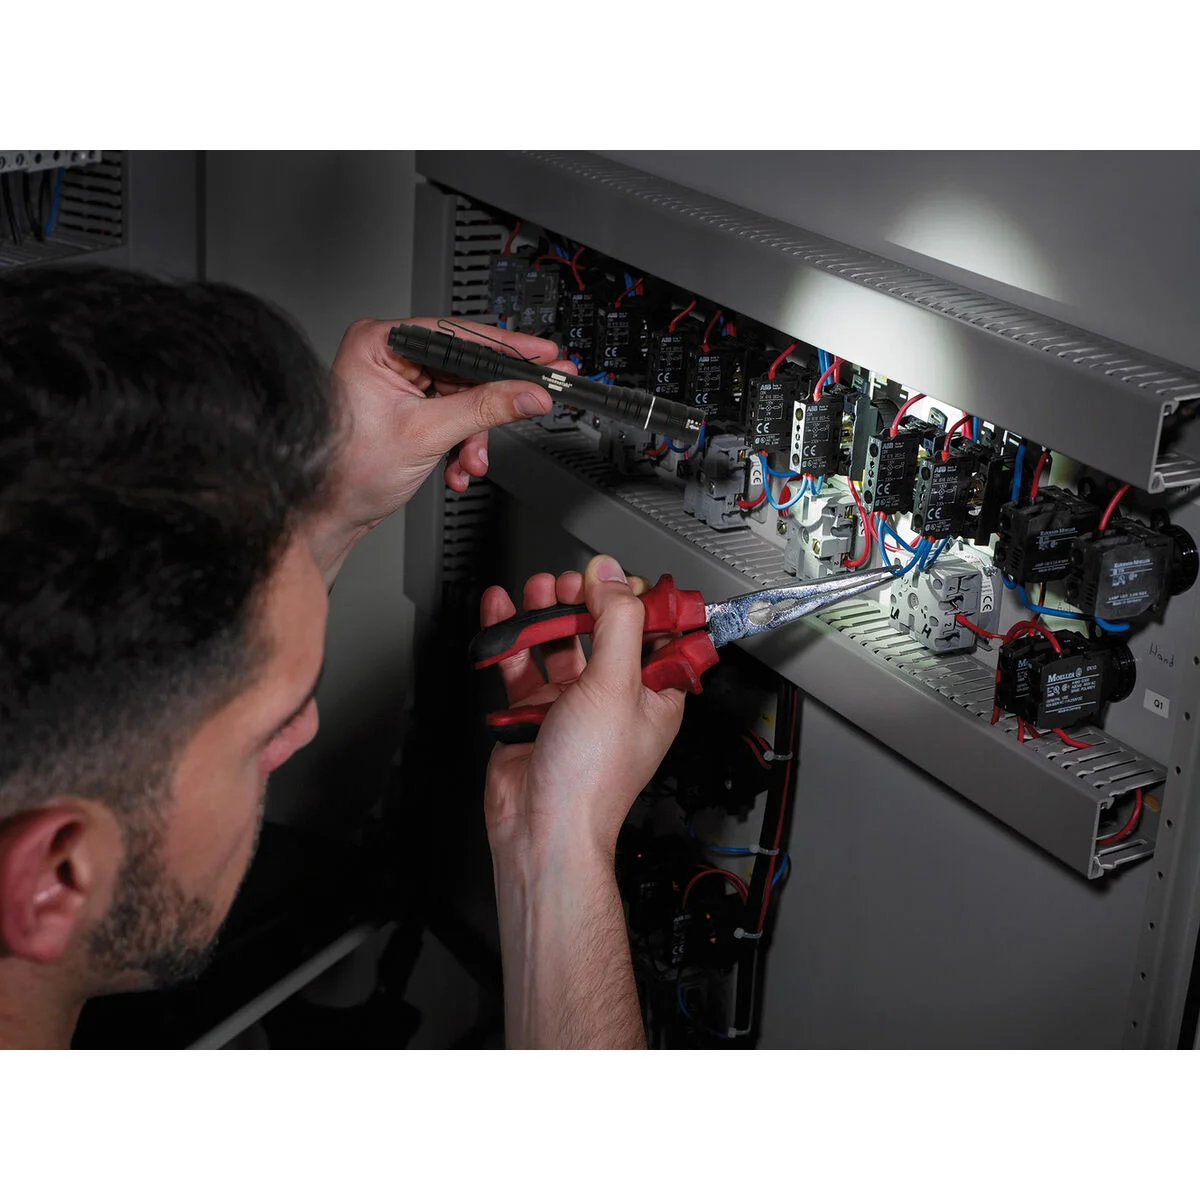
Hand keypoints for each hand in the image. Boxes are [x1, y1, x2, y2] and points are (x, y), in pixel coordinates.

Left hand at [320, 317, 573, 548]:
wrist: (330, 513)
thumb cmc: (347, 470)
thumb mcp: (426, 433)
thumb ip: (485, 409)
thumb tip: (528, 393)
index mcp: (380, 342)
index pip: (458, 335)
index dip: (506, 348)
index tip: (541, 355)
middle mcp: (389, 355)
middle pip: (466, 368)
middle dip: (488, 407)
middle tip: (530, 406)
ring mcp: (400, 382)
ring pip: (465, 396)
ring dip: (475, 434)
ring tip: (470, 460)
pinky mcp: (409, 406)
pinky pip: (454, 414)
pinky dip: (462, 442)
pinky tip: (457, 465)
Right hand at [480, 556, 686, 865]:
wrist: (540, 829)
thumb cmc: (590, 780)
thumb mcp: (614, 685)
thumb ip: (617, 622)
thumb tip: (614, 577)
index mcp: (653, 694)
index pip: (655, 633)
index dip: (637, 600)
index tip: (616, 576)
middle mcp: (614, 698)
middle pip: (601, 631)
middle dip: (584, 600)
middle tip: (571, 582)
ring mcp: (571, 705)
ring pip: (559, 643)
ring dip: (547, 614)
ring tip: (536, 590)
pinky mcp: (533, 713)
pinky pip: (521, 665)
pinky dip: (510, 638)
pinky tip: (501, 613)